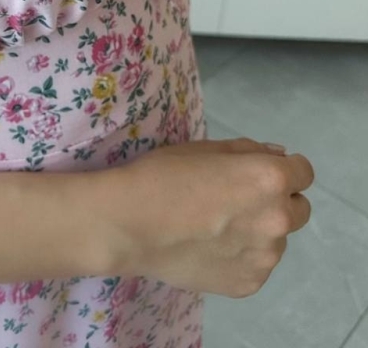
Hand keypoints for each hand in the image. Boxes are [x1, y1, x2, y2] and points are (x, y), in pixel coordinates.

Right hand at [107, 136, 313, 297]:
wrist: (130, 224)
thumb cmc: (163, 174)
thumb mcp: (204, 148)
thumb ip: (248, 151)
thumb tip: (277, 156)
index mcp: (269, 179)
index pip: (303, 171)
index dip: (282, 168)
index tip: (257, 172)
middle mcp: (277, 220)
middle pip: (299, 209)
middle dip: (276, 201)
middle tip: (236, 200)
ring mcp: (265, 257)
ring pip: (275, 239)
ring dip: (257, 231)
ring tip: (214, 227)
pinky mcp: (249, 284)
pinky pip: (255, 264)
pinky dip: (240, 256)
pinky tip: (207, 248)